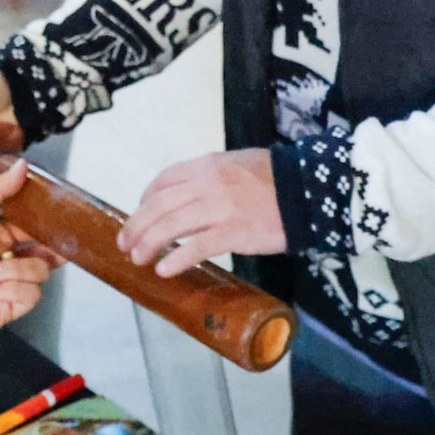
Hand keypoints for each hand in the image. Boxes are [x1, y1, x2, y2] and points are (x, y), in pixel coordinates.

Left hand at [0, 163, 57, 338]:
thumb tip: (22, 165)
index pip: (32, 230)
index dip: (46, 227)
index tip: (59, 221)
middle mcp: (5, 260)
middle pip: (44, 254)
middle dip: (51, 251)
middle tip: (55, 248)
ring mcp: (8, 285)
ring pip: (39, 273)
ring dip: (16, 271)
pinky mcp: (9, 308)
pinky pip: (31, 296)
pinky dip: (12, 290)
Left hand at [117, 149, 286, 277]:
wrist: (309, 190)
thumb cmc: (276, 179)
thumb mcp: (237, 164)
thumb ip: (211, 177)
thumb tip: (188, 197)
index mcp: (207, 165)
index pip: (163, 180)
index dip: (145, 199)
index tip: (139, 215)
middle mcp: (207, 184)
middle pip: (158, 205)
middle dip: (136, 226)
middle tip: (125, 243)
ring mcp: (219, 209)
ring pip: (170, 226)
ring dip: (148, 243)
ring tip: (138, 258)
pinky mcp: (233, 233)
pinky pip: (196, 248)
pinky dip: (176, 259)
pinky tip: (164, 270)